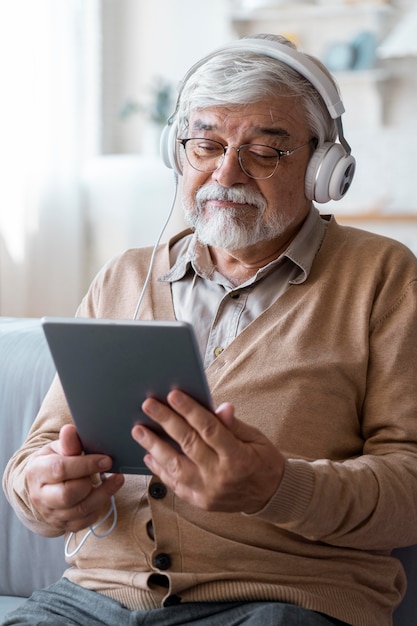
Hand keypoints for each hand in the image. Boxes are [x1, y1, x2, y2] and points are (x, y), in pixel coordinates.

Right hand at [26, 424, 123, 531]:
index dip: (86, 464)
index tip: (106, 459)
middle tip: (107, 467)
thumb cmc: (54, 461)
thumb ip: (67, 443)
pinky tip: (106, 492)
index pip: (61, 469)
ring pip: (81, 510)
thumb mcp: (58, 448)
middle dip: (91, 480)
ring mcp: (52, 514)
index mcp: (37, 472)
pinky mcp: (66, 525)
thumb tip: (69, 430)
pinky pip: (86, 520)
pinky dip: (100, 506)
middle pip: (68, 494)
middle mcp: (41, 496)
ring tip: (116, 479)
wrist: (44, 485)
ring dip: (103, 494)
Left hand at [132, 390, 284, 513]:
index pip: (209, 429)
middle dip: (166, 421)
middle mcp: (220, 476)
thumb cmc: (263, 461)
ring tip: (139, 430)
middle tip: (149, 405)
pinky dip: (160, 469)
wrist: (269, 496)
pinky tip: (149, 455)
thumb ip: (233, 425)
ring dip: (154, 446)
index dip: (190, 410)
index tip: (174, 395)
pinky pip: (174, 484)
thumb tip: (220, 407)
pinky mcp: (199, 501)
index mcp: (238, 458)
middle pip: (188, 444)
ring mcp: (207, 492)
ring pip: (175, 467)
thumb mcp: (255, 438)